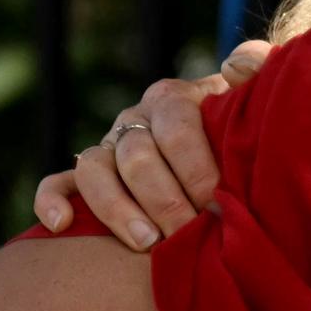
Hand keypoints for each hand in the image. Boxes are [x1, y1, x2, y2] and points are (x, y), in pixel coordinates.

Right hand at [33, 40, 274, 248]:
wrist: (227, 152)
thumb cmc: (245, 133)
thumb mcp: (256, 99)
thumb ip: (258, 67)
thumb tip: (234, 66)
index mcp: (173, 99)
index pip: (176, 126)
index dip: (195, 166)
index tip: (218, 203)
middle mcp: (135, 120)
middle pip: (136, 155)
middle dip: (165, 199)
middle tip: (190, 234)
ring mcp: (107, 148)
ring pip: (94, 170)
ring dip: (117, 208)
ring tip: (148, 243)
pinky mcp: (85, 178)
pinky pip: (58, 184)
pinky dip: (52, 201)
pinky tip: (62, 225)